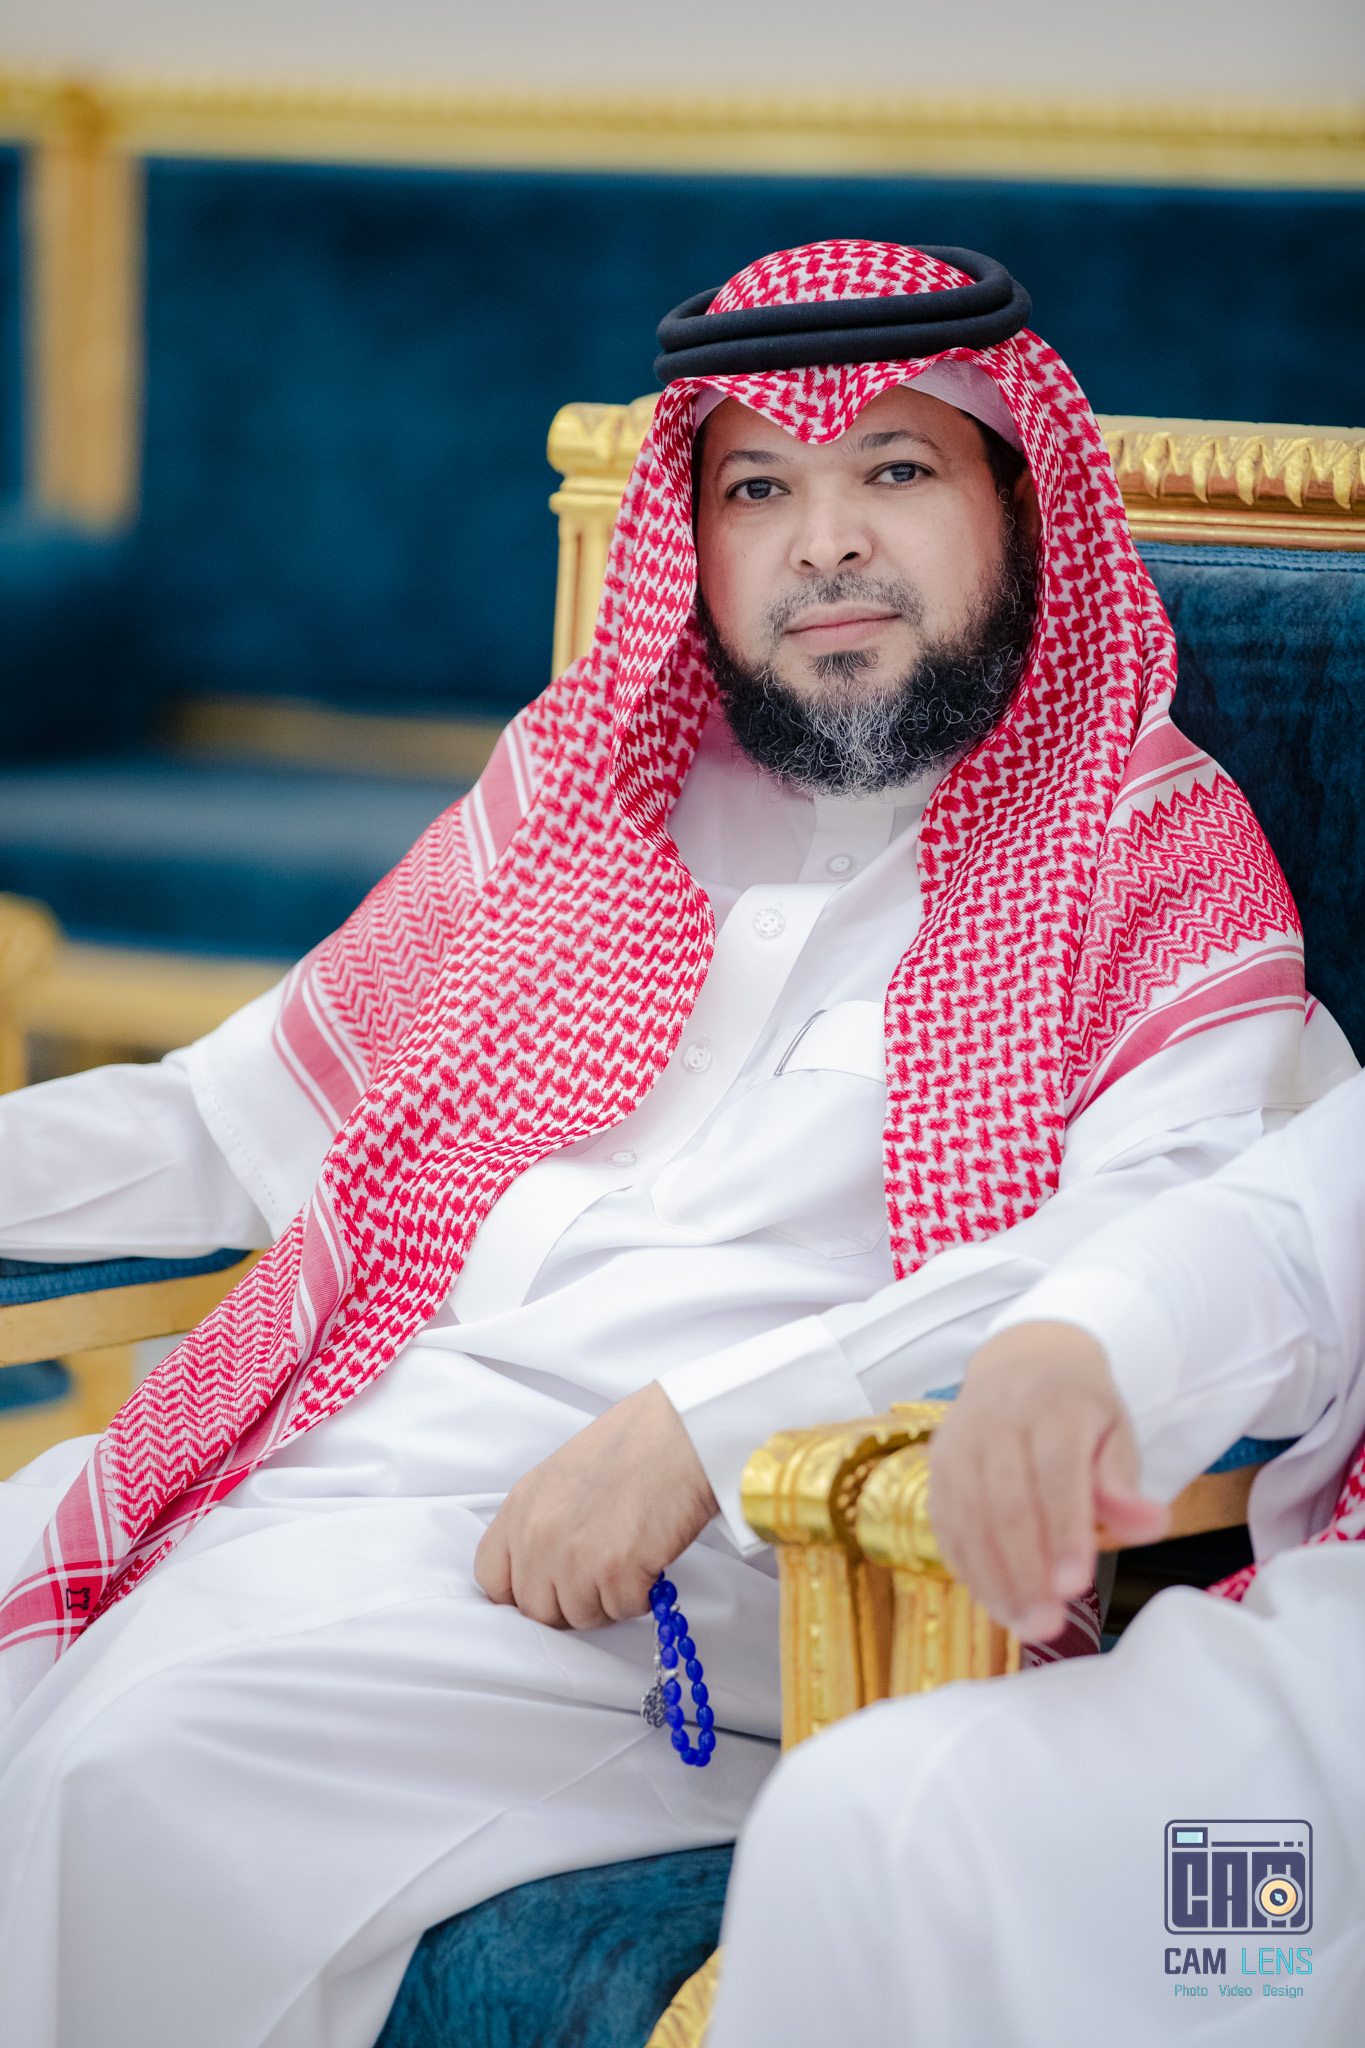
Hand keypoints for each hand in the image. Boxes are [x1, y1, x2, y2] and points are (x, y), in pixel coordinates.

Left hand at [474, 1382, 719, 1629]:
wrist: (681, 1433)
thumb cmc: (633, 1446)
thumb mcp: (560, 1477)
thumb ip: (540, 1525)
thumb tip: (541, 1572)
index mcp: (520, 1508)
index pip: (491, 1579)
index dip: (521, 1592)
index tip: (547, 1590)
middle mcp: (537, 1535)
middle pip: (536, 1611)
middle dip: (569, 1603)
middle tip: (600, 1578)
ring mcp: (574, 1557)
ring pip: (580, 1617)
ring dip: (608, 1600)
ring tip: (629, 1559)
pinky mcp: (615, 1573)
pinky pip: (622, 1611)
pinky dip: (640, 1595)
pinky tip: (648, 1558)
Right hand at [928, 1322, 1169, 1640]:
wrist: (1023, 1360)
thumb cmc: (1079, 1408)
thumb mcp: (1116, 1431)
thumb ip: (1125, 1483)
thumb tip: (1153, 1525)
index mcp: (1054, 1407)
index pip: (1056, 1475)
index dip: (1063, 1532)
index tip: (1074, 1585)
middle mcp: (998, 1419)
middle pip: (1006, 1503)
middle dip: (1025, 1570)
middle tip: (1047, 1625)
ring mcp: (960, 1441)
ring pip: (968, 1517)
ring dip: (993, 1578)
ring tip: (1023, 1624)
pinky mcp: (937, 1462)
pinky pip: (945, 1520)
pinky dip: (967, 1565)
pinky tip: (993, 1600)